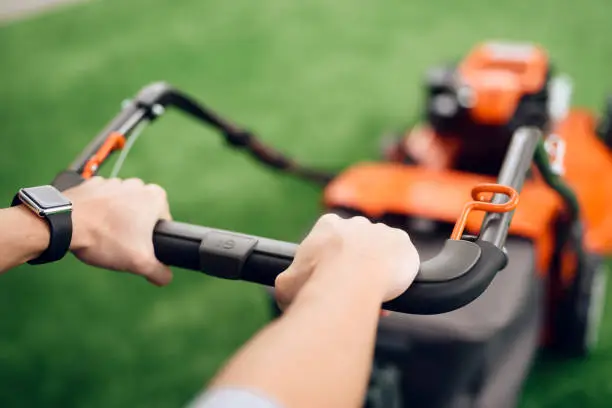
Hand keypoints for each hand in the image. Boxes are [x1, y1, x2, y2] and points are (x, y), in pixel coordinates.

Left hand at [64, 177, 171, 285]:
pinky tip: (91, 227)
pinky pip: (101, 202)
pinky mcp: (93, 184)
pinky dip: (98, 213)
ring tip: (103, 237)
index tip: (137, 249)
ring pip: (122, 208)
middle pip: (142, 215)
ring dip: (116, 221)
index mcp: (156, 197)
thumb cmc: (105, 238)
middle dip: (134, 230)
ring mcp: (114, 182)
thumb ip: (160, 272)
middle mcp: (138, 184)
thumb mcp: (140, 263)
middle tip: (120, 244)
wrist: (65, 223)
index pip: (162, 223)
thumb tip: (166, 277)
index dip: (152, 241)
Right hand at [275, 213, 419, 309]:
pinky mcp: (401, 241)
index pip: (329, 238)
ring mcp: (380, 230)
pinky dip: (398, 274)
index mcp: (326, 225)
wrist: (348, 283)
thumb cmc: (314, 283)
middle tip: (354, 290)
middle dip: (356, 265)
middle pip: (357, 245)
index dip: (330, 261)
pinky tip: (391, 292)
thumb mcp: (286, 285)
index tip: (331, 279)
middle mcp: (354, 223)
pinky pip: (401, 259)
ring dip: (377, 271)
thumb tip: (287, 290)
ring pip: (380, 252)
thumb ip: (288, 283)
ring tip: (373, 297)